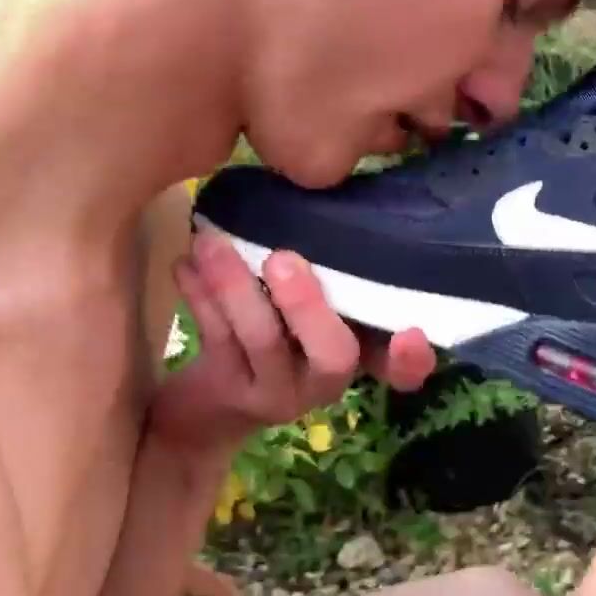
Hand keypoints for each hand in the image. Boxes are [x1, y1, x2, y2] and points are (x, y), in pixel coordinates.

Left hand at [148, 230, 436, 455]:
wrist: (214, 404)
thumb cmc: (283, 333)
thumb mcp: (317, 310)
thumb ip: (335, 275)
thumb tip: (329, 192)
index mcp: (361, 355)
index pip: (400, 368)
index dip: (411, 358)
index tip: (411, 333)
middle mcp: (326, 381)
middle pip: (334, 356)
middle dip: (308, 307)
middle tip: (282, 259)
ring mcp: (278, 392)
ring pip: (263, 342)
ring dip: (236, 288)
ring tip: (213, 244)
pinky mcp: (229, 391)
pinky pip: (215, 339)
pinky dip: (200, 296)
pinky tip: (184, 263)